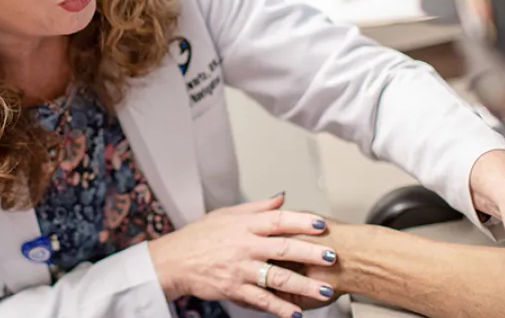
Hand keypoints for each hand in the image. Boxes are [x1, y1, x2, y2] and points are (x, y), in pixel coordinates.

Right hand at [149, 194, 337, 317]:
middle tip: (332, 256)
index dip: (301, 221)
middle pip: (283, 248)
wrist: (173, 260)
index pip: (277, 220)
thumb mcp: (226, 214)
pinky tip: (295, 313)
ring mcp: (239, 268)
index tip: (321, 224)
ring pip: (276, 276)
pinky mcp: (234, 288)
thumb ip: (257, 208)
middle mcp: (244, 245)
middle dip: (310, 253)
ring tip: (323, 290)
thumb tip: (281, 198)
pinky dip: (279, 307)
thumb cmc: (199, 237)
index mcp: (244, 225)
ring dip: (302, 285)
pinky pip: (261, 299)